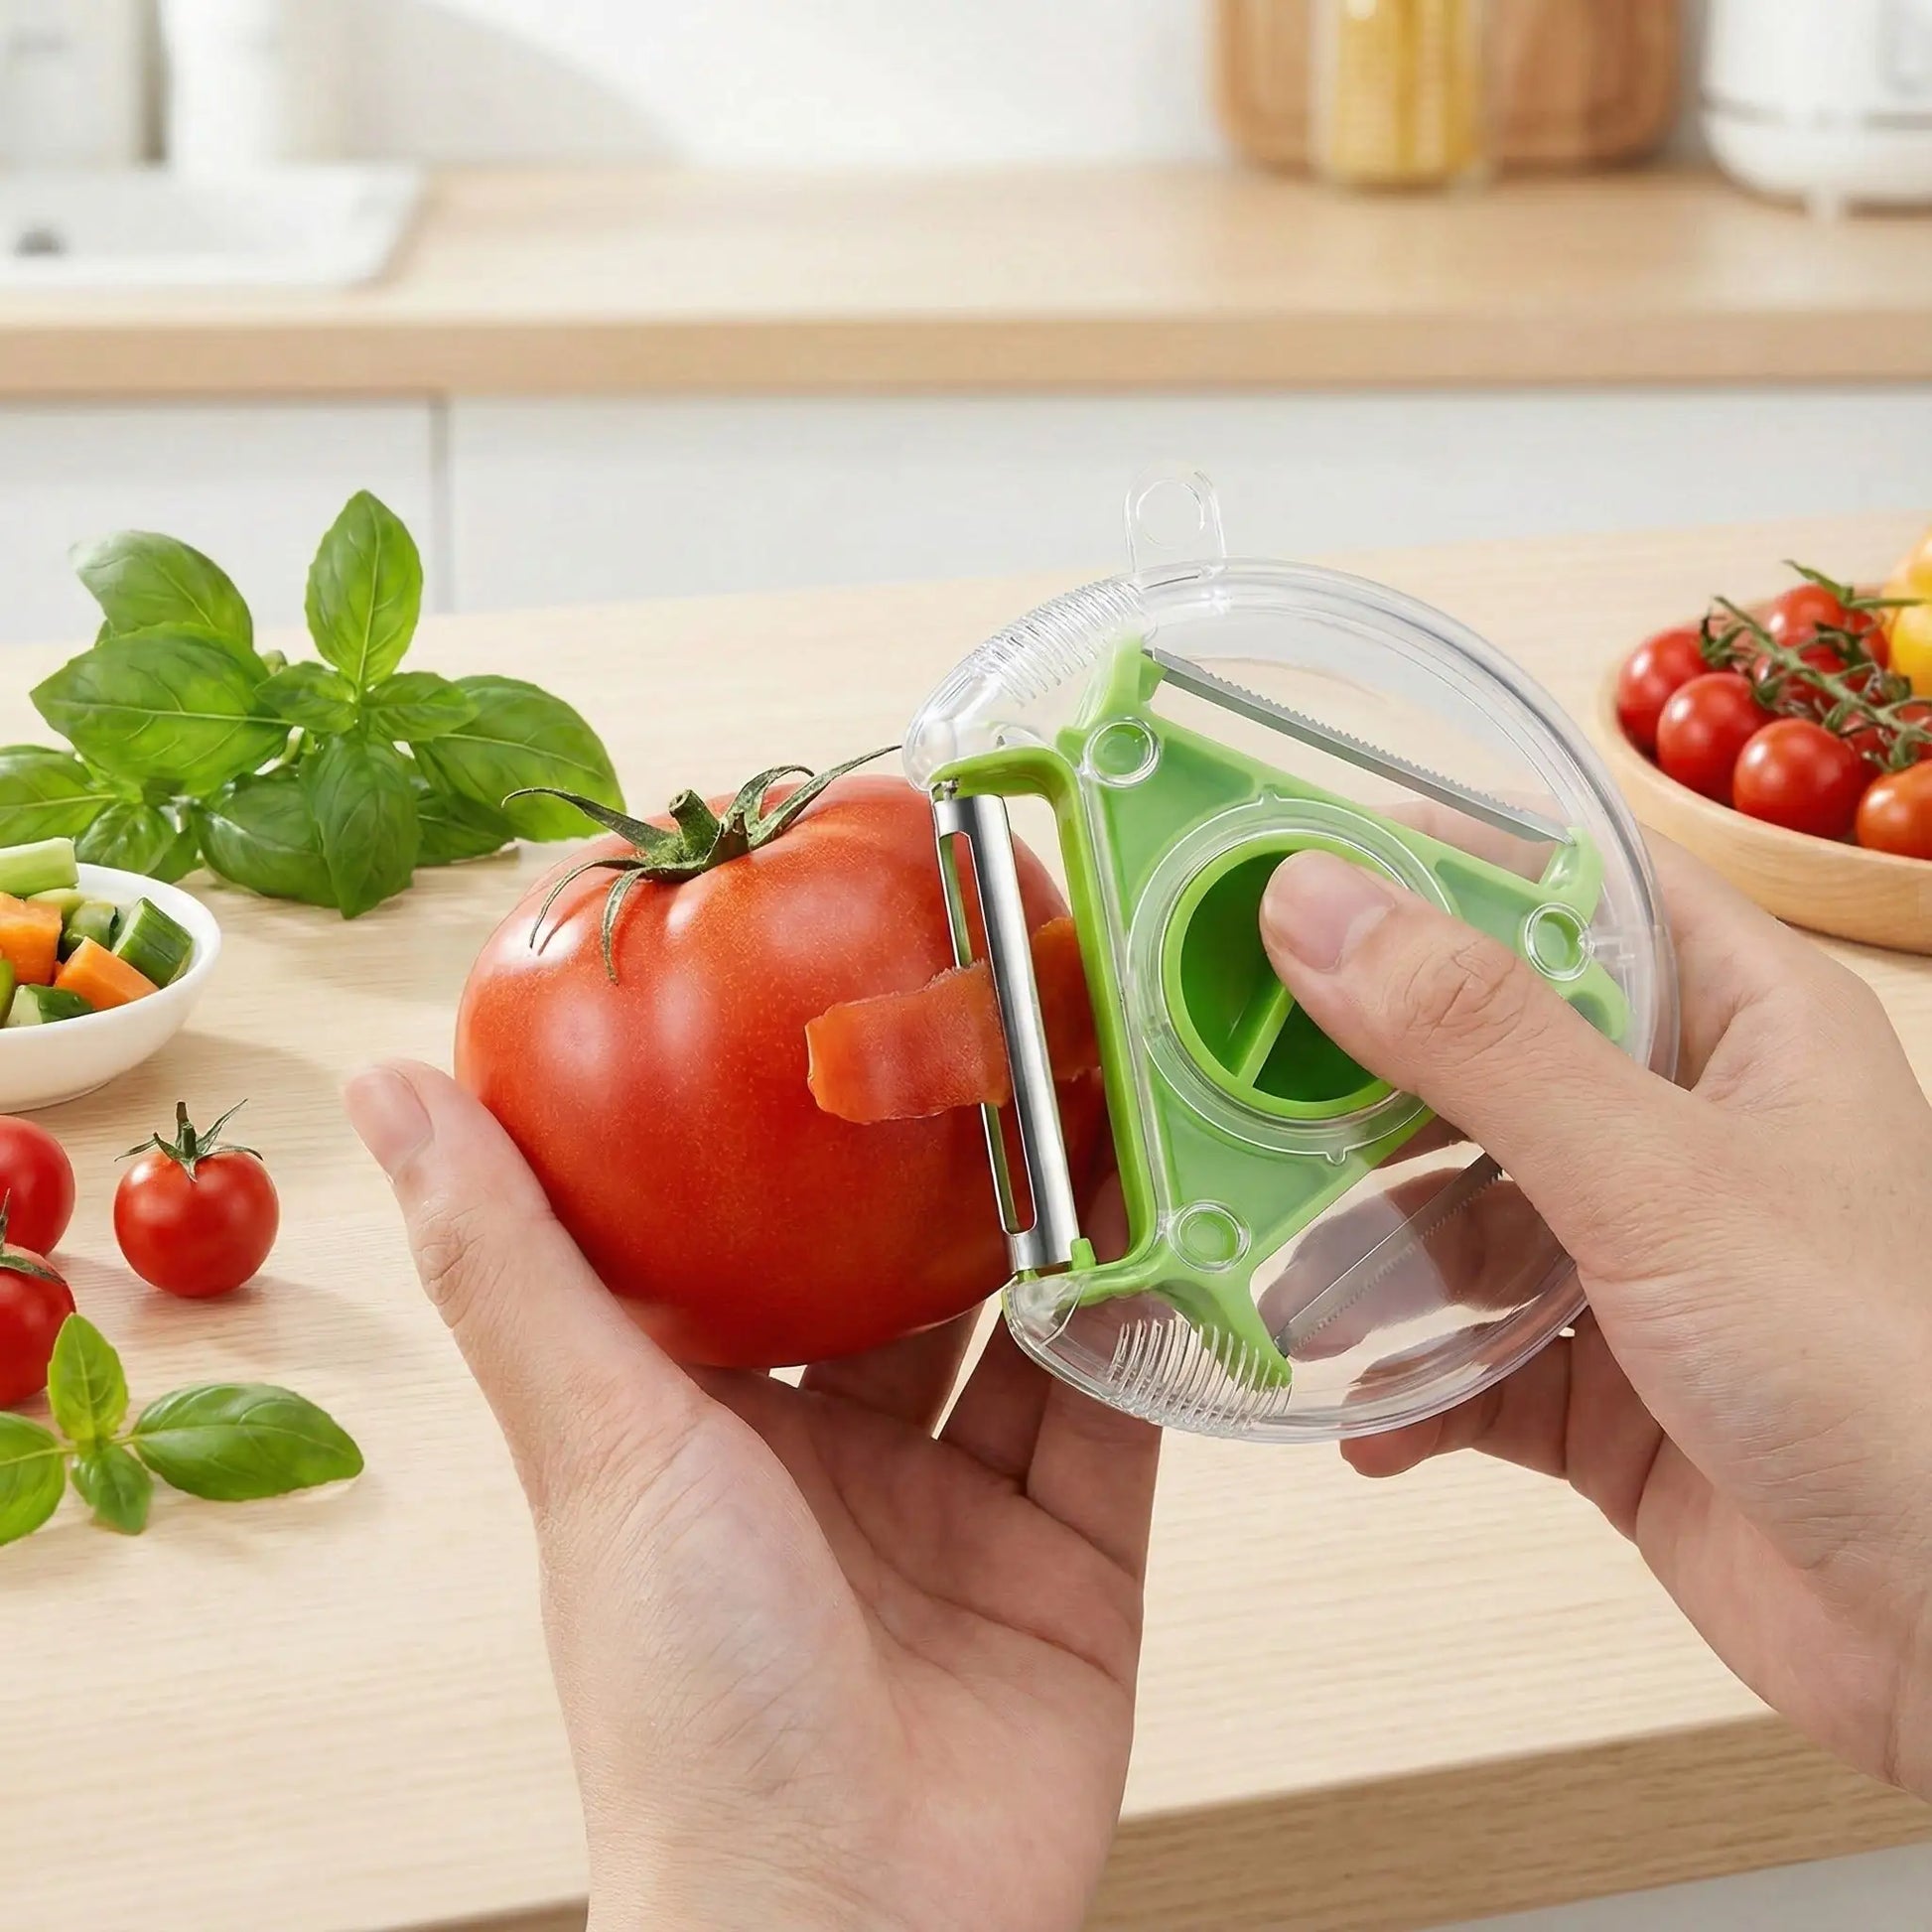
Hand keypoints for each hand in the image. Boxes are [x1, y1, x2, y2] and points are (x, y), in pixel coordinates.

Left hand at [345, 1063, 1157, 1931]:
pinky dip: (1147, 1326)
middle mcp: (839, 1459)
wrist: (856, 1931)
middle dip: (949, 1165)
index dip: (785, 1130)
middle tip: (997, 1020)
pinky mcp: (1075, 1562)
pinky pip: (1119, 1416)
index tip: (826, 999)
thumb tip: (390, 1092)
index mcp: (711, 1429)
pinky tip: (1174, 1224)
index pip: (748, 1243)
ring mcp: (962, 1510)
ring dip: (1063, 1224)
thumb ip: (514, 1264)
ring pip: (1025, 1329)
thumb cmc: (688, 1704)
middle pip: (904, 1276)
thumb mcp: (600, 1445)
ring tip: (1099, 1087)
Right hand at [1260, 841, 1931, 1798]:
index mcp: (1742, 1024)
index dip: (1434, 864)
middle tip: (1228, 1086)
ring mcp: (1645, 1260)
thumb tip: (1317, 903)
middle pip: (1484, 1055)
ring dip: (1366, 1262)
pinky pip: (1473, 1356)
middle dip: (1356, 1088)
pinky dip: (1410, 1386)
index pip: (1569, 887)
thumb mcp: (1658, 1179)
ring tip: (1287, 1301)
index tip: (1284, 871)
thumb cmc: (1882, 1374)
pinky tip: (1366, 1423)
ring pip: (1461, 1216)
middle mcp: (1688, 1128)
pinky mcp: (1611, 1385)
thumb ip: (1479, 1040)